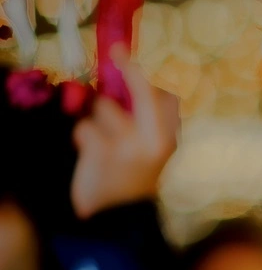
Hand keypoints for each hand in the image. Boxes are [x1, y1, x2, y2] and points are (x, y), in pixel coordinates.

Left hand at [71, 48, 179, 219]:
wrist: (121, 219)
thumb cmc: (134, 177)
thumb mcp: (151, 149)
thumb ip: (150, 117)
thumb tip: (140, 74)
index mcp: (170, 138)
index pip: (169, 96)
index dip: (155, 72)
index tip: (137, 54)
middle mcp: (156, 141)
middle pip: (143, 91)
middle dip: (130, 69)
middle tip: (117, 50)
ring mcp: (130, 147)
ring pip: (104, 108)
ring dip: (96, 120)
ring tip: (102, 141)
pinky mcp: (105, 155)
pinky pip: (85, 128)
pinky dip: (82, 138)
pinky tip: (92, 155)